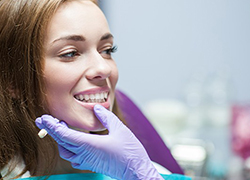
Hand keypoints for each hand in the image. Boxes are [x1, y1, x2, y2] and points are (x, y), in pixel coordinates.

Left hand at [35, 104, 162, 179]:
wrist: (136, 171)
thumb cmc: (130, 152)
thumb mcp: (120, 129)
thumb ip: (106, 117)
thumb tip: (96, 108)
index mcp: (90, 144)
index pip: (64, 135)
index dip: (52, 126)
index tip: (44, 118)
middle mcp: (85, 154)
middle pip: (61, 142)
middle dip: (50, 130)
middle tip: (42, 120)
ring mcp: (87, 161)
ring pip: (65, 151)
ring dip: (59, 139)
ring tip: (58, 128)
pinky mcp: (91, 164)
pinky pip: (73, 157)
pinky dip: (67, 148)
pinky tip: (71, 143)